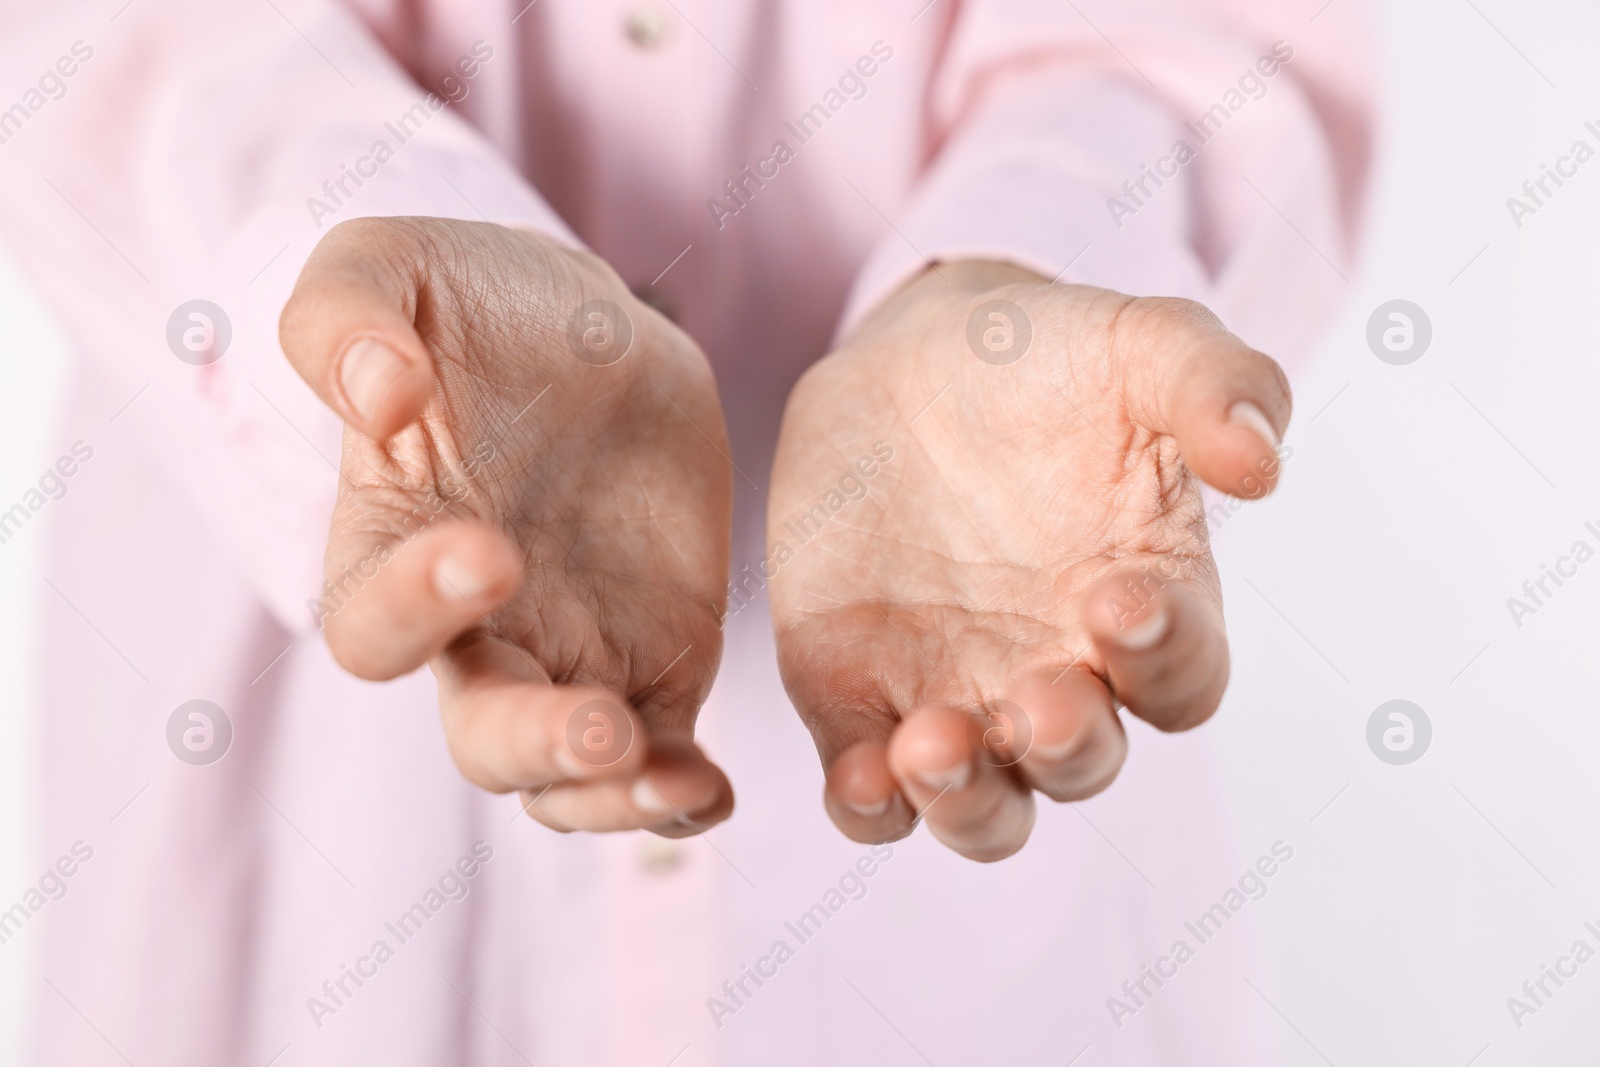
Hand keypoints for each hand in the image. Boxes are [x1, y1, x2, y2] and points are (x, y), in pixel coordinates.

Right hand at [279, 217, 733, 836]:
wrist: (597, 335)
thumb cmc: (475, 303)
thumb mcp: (393, 265)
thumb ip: (345, 316)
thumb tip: (378, 397)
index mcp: (393, 544)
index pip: (372, 623)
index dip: (414, 606)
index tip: (490, 550)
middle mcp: (475, 626)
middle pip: (481, 735)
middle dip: (534, 745)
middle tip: (601, 727)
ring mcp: (569, 653)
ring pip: (568, 773)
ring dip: (612, 793)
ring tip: (674, 777)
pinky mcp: (656, 659)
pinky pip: (659, 751)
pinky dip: (679, 788)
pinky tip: (710, 790)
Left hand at [768, 261, 1287, 860]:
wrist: (909, 365)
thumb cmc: (1051, 363)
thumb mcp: (1141, 345)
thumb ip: (1214, 384)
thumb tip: (1259, 461)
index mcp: (1146, 608)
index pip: (1182, 675)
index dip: (1166, 656)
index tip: (1121, 600)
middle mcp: (1062, 675)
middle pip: (1083, 761)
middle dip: (1068, 747)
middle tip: (1040, 703)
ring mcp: (960, 698)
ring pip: (986, 803)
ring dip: (969, 801)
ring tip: (932, 748)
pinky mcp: (862, 703)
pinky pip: (875, 790)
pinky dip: (871, 805)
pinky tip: (862, 778)